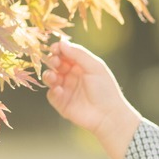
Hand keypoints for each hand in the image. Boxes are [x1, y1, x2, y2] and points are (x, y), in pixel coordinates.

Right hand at [43, 40, 140, 158]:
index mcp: (81, 65)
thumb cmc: (105, 89)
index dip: (58, 50)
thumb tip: (61, 43)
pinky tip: (59, 90)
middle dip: (52, 61)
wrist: (109, 115)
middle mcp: (72, 75)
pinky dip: (53, 91)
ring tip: (54, 77)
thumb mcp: (95, 67)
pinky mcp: (62, 103)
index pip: (65, 53)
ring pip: (50, 78)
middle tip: (55, 62)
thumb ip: (79, 54)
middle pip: (55, 64)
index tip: (55, 48)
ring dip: (49, 75)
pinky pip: (51, 94)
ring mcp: (66, 89)